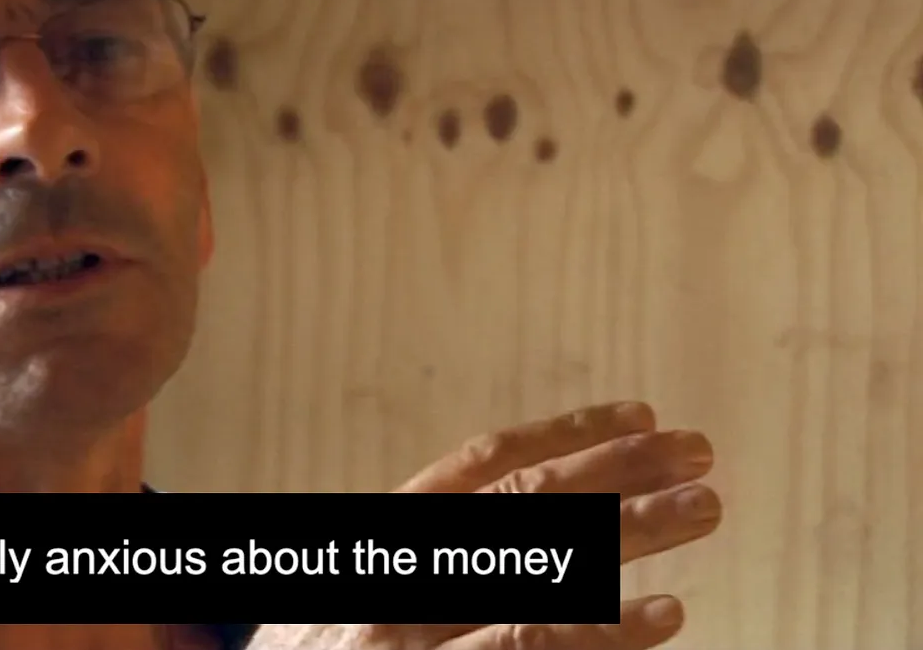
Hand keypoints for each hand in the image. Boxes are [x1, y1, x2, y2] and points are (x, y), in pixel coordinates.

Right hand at [248, 401, 721, 649]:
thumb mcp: (340, 593)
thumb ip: (413, 557)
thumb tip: (510, 530)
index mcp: (380, 538)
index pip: (480, 466)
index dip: (562, 434)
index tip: (636, 416)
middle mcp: (397, 573)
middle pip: (521, 506)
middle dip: (615, 470)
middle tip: (698, 452)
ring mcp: (410, 634)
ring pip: (537, 571)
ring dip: (629, 534)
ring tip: (703, 509)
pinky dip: (601, 635)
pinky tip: (663, 615)